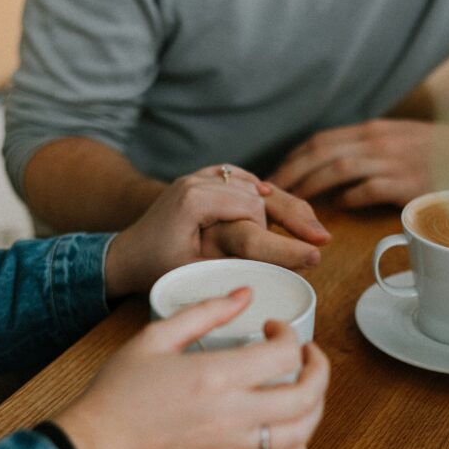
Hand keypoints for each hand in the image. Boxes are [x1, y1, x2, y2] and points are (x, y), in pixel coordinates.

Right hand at [52, 288, 330, 448]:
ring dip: (315, 407)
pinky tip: (291, 436)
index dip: (288, 334)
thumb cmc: (118, 392)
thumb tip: (244, 294)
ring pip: (301, 433)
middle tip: (307, 354)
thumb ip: (205, 312)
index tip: (273, 327)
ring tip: (305, 389)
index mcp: (217, 375)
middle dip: (319, 368)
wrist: (96, 446)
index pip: (284, 354)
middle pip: (307, 395)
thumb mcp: (155, 337)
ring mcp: (232, 447)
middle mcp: (233, 414)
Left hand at [105, 165, 329, 296]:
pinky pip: (240, 179)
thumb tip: (274, 271)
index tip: (310, 254)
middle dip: (293, 216)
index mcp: (195, 199)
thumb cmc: (155, 267)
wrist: (126, 253)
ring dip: (282, 205)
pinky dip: (262, 190)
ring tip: (312, 228)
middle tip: (322, 239)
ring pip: (253, 185)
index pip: (252, 211)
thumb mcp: (193, 271)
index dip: (281, 236)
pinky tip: (281, 202)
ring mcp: (199, 176)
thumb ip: (231, 264)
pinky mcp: (202, 179)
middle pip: (259, 193)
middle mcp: (198, 180)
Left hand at [269, 119, 448, 208]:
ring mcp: (393, 161)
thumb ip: (366, 150)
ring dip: (311, 186)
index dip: (293, 158)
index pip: (320, 140)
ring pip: (339, 168)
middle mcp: (377, 141)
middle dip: (291, 173)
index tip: (275, 175)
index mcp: (371, 131)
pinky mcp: (408, 182)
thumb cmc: (438, 150)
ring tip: (293, 204)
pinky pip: (368, 189)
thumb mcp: (396, 138)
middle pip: (321, 152)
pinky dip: (349, 198)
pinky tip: (337, 209)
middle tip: (270, 194)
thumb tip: (332, 171)